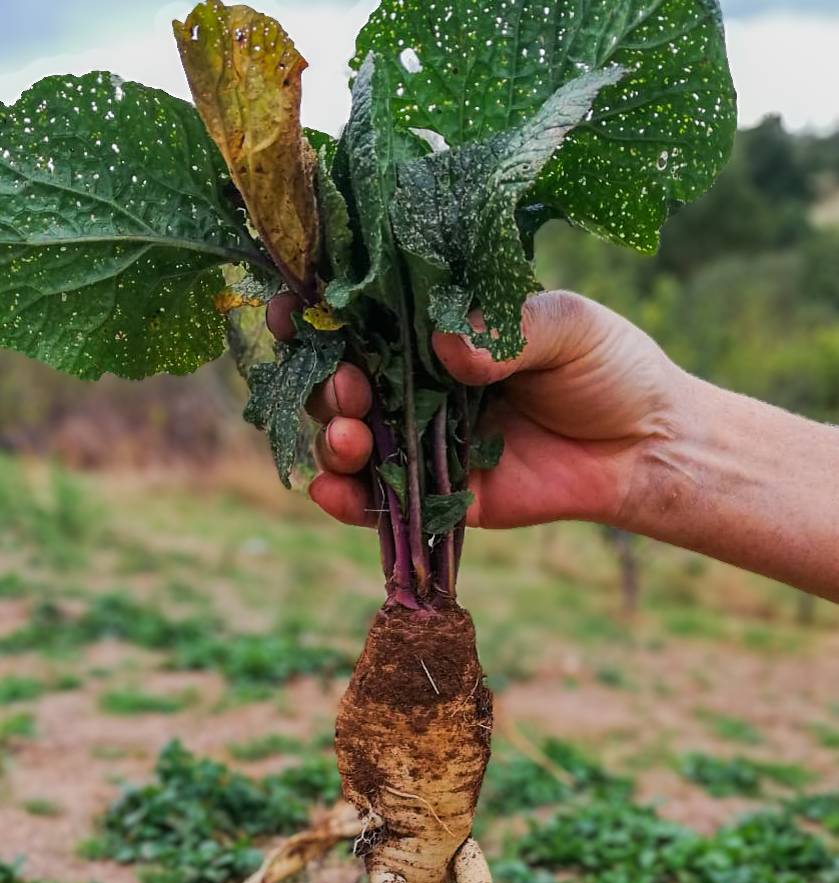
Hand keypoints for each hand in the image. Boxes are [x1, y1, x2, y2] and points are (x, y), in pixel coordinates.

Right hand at [266, 290, 684, 529]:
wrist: (646, 446)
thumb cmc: (610, 369)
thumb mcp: (568, 328)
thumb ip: (508, 330)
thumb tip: (449, 346)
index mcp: (440, 330)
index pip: (366, 316)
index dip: (322, 311)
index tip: (291, 305)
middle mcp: (420, 384)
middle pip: (344, 380)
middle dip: (325, 381)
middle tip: (345, 382)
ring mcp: (424, 442)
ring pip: (351, 440)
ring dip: (332, 438)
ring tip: (349, 435)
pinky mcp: (439, 495)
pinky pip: (380, 501)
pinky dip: (347, 500)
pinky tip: (334, 490)